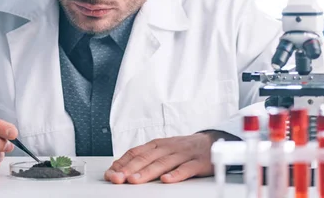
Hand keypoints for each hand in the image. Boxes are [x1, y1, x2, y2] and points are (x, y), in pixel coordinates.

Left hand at [104, 132, 229, 183]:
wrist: (212, 142)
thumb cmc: (184, 148)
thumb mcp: (163, 149)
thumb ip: (146, 157)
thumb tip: (122, 168)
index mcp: (158, 145)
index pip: (136, 152)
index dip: (122, 163)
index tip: (111, 173)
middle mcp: (168, 148)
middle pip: (146, 158)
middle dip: (130, 169)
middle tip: (117, 178)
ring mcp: (183, 154)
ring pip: (162, 163)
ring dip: (147, 172)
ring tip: (134, 180)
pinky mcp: (198, 162)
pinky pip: (186, 169)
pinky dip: (176, 174)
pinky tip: (166, 180)